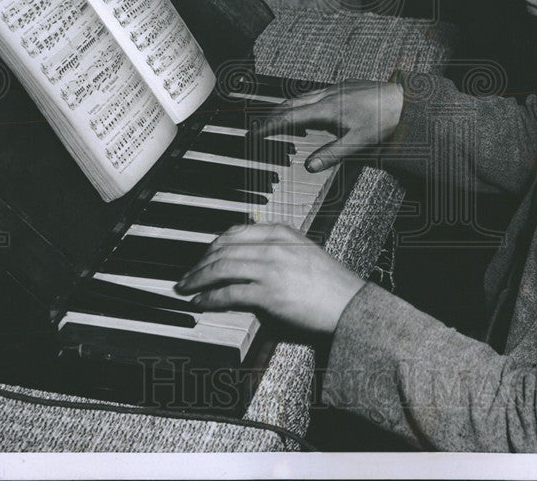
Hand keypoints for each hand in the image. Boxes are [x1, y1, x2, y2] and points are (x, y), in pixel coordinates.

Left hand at [174, 223, 365, 334]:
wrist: (350, 304)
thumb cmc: (331, 284)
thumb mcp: (304, 252)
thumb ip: (277, 249)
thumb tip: (248, 258)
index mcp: (282, 232)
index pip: (236, 231)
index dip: (213, 244)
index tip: (203, 255)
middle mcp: (273, 246)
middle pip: (223, 249)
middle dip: (199, 262)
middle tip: (187, 274)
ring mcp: (270, 268)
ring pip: (221, 268)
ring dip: (198, 278)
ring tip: (186, 287)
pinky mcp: (268, 293)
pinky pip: (229, 293)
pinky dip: (210, 297)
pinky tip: (201, 301)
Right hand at [250, 79, 403, 171]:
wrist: (405, 99)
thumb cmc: (385, 119)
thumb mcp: (358, 142)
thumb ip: (332, 154)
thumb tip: (311, 166)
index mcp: (327, 108)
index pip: (290, 117)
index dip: (270, 125)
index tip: (255, 132)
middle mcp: (328, 94)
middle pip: (291, 103)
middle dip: (272, 115)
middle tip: (260, 127)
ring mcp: (336, 88)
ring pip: (303, 96)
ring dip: (288, 108)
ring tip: (279, 120)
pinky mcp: (344, 86)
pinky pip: (315, 93)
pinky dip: (304, 103)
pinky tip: (309, 111)